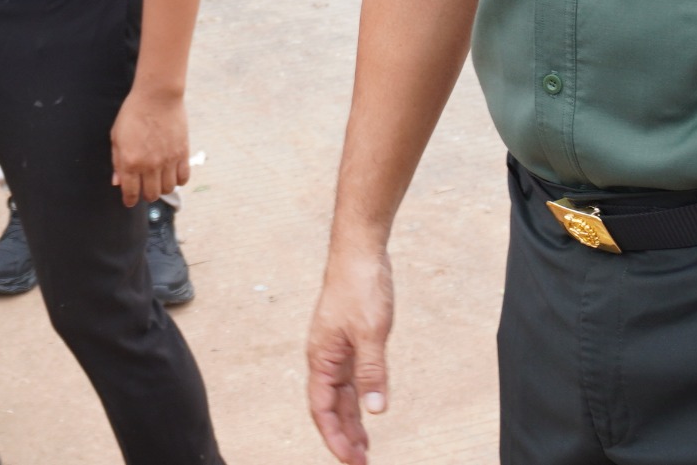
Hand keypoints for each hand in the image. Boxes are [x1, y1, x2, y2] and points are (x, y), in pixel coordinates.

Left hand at [107, 85, 187, 206]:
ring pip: (168, 189)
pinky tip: (172, 174)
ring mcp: (168, 160)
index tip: (130, 201)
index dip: (129, 200)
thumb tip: (117, 182)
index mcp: (130, 161)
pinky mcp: (182, 154)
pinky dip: (178, 181)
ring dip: (162, 188)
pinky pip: (183, 178)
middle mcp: (150, 165)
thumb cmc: (133, 113)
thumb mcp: (116, 136)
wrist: (157, 96)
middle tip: (144, 187)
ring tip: (158, 180)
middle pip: (151, 194)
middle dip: (145, 194)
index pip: (131, 192)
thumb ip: (117, 162)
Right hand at [306, 245, 395, 463]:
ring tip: (365, 447)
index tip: (350, 460)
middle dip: (343, 436)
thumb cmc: (360, 286)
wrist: (360, 252)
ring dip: (351, 421)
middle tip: (360, 463)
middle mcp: (324, 357)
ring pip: (341, 394)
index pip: (322, 408)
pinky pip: (352, 378)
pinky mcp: (351, 340)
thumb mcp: (372, 332)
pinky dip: (360, 398)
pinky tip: (370, 410)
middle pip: (329, 406)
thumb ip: (373, 371)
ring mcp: (337, 349)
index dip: (334, 437)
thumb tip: (376, 410)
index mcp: (321, 357)